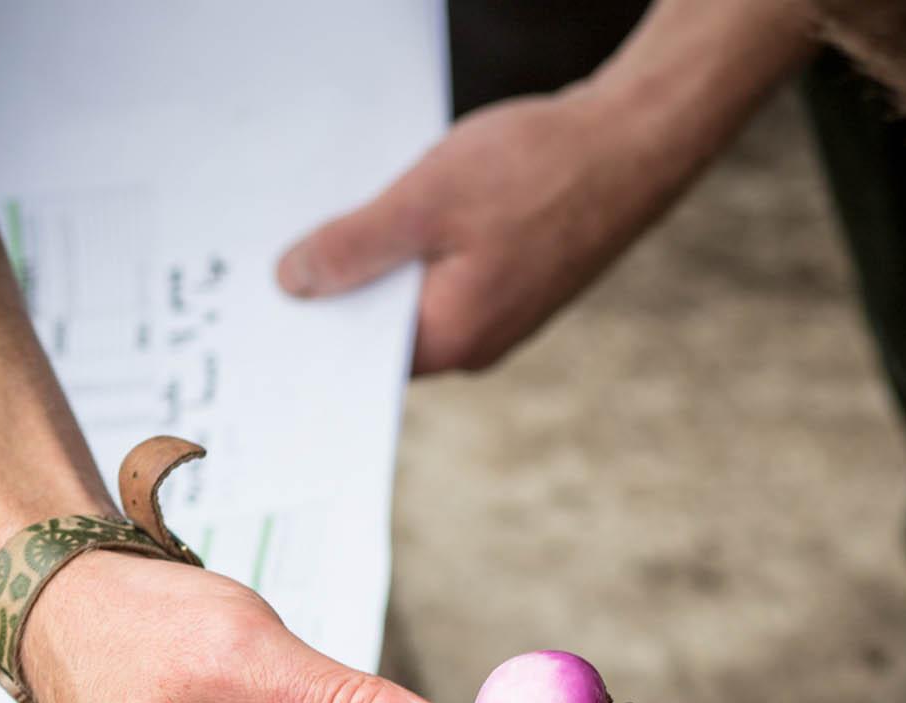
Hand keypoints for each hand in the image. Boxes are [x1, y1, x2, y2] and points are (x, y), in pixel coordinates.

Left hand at [278, 92, 659, 374]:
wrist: (635, 142)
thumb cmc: (542, 170)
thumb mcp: (425, 201)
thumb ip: (355, 247)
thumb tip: (295, 283)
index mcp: (452, 340)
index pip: (360, 357)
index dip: (314, 324)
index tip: (270, 299)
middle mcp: (476, 345)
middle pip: (384, 330)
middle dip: (343, 291)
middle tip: (291, 249)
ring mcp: (499, 317)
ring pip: (415, 299)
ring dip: (383, 262)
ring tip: (353, 216)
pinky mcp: (514, 285)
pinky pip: (446, 277)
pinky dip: (420, 248)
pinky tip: (408, 209)